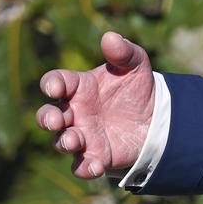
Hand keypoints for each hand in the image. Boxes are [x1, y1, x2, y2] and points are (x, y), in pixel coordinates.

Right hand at [36, 31, 154, 178]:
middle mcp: (74, 111)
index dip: (52, 84)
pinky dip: (85, 167)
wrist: (155, 117)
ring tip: (76, 141)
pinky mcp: (95, 155)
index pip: (56, 82)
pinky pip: (82, 165)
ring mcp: (82, 134)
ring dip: (65, 141)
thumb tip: (110, 36)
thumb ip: (123, 51)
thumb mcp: (135, 64)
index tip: (56, 87)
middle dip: (47, 118)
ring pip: (61, 141)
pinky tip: (95, 166)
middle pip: (48, 115)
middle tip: (55, 120)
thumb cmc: (136, 87)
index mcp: (79, 86)